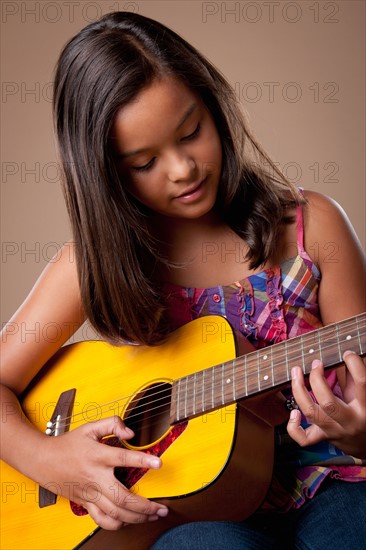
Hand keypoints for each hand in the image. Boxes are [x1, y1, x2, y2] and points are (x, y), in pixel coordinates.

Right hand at [41, 416, 167, 529]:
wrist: (43, 460)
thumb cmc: (69, 443)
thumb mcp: (90, 427)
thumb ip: (112, 424)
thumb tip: (131, 433)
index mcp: (98, 456)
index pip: (123, 458)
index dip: (142, 460)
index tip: (159, 463)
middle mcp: (95, 478)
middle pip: (122, 498)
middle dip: (145, 506)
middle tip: (162, 507)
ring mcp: (90, 494)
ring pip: (115, 514)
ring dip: (137, 518)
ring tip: (153, 516)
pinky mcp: (85, 503)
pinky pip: (102, 520)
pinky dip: (117, 524)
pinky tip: (130, 521)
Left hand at [287, 351, 365, 457]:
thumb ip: (355, 378)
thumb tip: (345, 356)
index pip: (362, 383)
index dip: (354, 364)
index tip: (347, 354)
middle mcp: (349, 421)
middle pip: (328, 402)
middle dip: (317, 380)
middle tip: (316, 362)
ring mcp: (334, 431)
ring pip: (311, 413)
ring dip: (299, 391)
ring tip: (296, 372)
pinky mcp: (323, 438)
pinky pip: (304, 438)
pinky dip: (294, 427)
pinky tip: (293, 412)